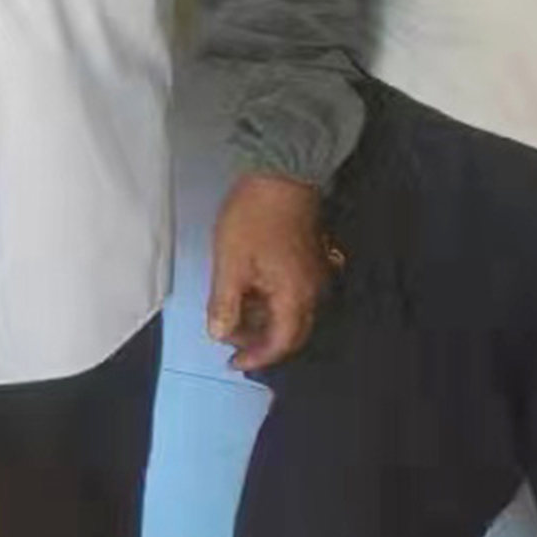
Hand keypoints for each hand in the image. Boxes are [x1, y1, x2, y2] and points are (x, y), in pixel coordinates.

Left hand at [206, 172, 332, 373]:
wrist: (282, 173)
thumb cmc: (253, 217)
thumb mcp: (230, 263)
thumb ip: (225, 303)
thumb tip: (220, 335)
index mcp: (295, 296)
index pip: (280, 343)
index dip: (256, 357)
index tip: (233, 363)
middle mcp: (313, 291)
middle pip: (290, 331)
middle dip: (260, 341)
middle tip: (231, 341)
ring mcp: (316, 273)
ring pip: (292, 312)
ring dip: (265, 319)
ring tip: (234, 313)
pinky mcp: (311, 257)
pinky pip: (295, 293)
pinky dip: (272, 301)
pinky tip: (251, 291)